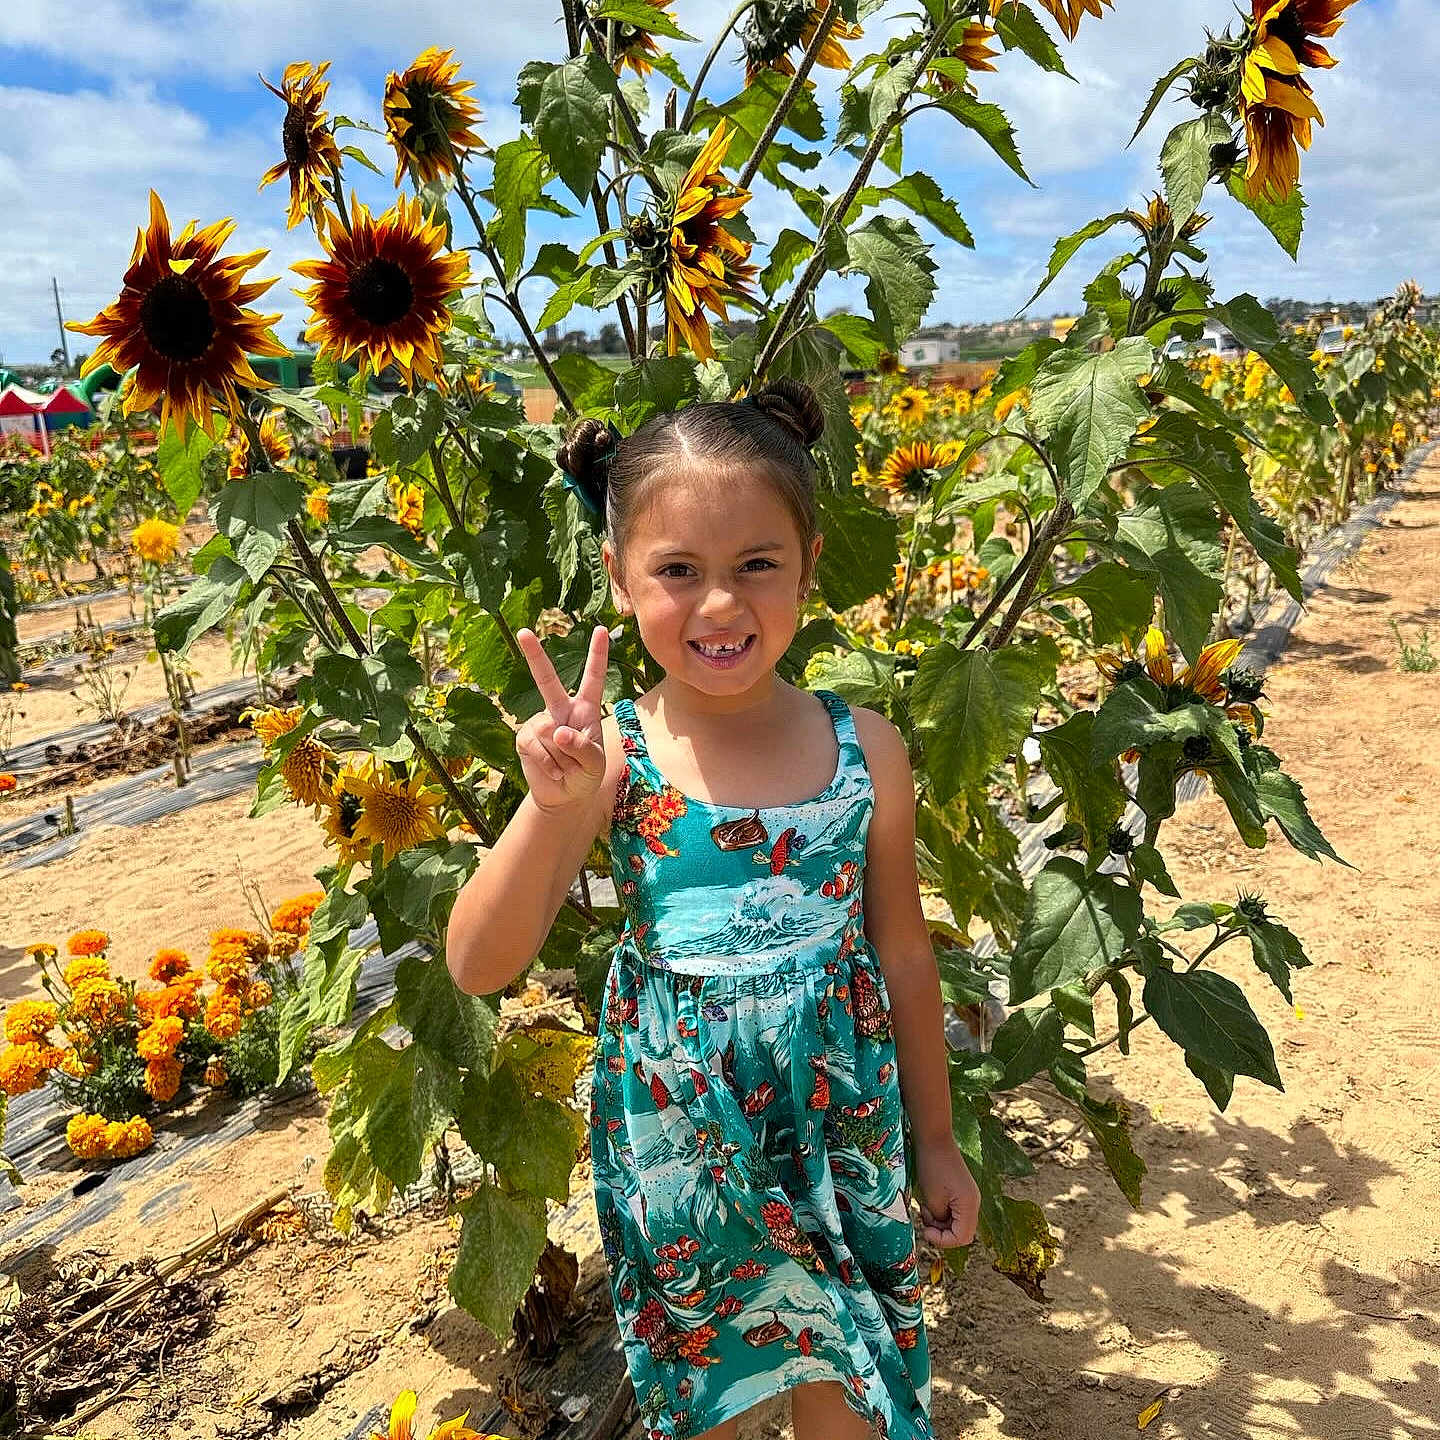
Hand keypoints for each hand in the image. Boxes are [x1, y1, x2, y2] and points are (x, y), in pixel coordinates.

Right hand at [514, 624, 609, 813]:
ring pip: (549, 733)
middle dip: (534, 655)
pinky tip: (554, 772)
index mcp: (585, 709)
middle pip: (547, 680)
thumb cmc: (586, 775)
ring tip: (566, 767)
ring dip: (562, 758)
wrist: (564, 796)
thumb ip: (583, 748)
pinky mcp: (524, 738)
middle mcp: (560, 710)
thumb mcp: (595, 764)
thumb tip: (557, 731)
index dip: (597, 655)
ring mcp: (539, 722)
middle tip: (523, 631)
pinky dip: (549, 765)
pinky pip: (536, 747)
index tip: (600, 629)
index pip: (593, 679)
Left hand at [912, 1137, 978, 1248]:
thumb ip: (939, 1219)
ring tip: (925, 1207)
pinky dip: (941, 1212)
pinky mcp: (962, 1190)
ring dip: (939, 1221)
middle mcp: (974, 1202)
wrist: (934, 1138)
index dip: (943, 1240)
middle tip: (925, 1217)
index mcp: (970, 1206)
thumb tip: (941, 1227)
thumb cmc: (932, 1167)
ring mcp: (969, 1196)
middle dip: (941, 1231)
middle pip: (962, 1232)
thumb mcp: (933, 1199)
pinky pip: (954, 1210)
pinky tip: (929, 1201)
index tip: (925, 1230)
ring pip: (956, 1222)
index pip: (962, 1238)